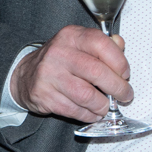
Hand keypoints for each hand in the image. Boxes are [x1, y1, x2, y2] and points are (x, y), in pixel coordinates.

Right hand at [10, 25, 131, 122]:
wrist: (25, 75)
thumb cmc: (60, 60)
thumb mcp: (79, 44)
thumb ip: (102, 44)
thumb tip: (120, 46)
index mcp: (71, 36)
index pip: (101, 44)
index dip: (119, 61)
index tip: (125, 74)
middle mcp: (59, 52)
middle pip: (96, 72)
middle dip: (117, 87)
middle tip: (125, 95)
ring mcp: (49, 74)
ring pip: (86, 95)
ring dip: (102, 105)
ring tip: (106, 106)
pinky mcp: (44, 95)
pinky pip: (74, 110)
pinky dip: (88, 115)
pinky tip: (92, 113)